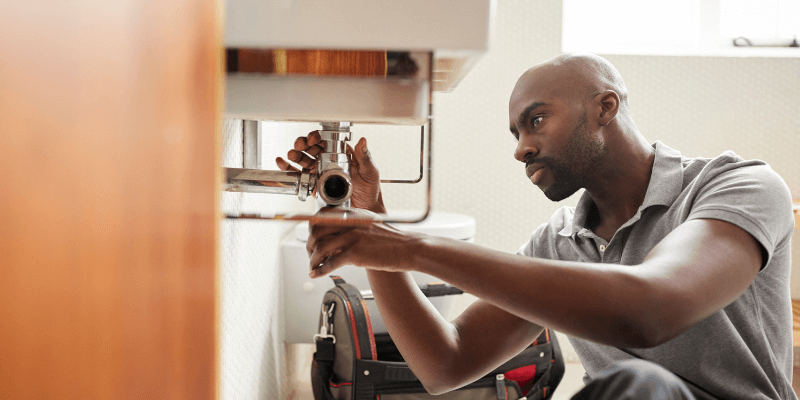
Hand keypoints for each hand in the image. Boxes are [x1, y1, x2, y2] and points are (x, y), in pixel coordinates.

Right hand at [275, 131, 384, 212]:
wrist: (366, 209)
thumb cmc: (370, 189)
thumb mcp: (370, 171)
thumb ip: (365, 157)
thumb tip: (363, 141)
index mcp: (341, 154)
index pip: (326, 141)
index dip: (317, 137)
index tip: (314, 139)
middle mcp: (328, 161)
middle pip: (311, 148)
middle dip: (303, 144)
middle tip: (300, 145)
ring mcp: (320, 173)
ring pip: (303, 160)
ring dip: (295, 155)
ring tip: (291, 154)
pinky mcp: (314, 185)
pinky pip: (299, 176)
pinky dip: (289, 169)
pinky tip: (282, 163)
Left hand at [307, 207, 425, 276]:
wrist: (409, 248)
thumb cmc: (392, 240)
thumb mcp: (370, 225)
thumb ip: (353, 226)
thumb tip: (335, 236)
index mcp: (352, 214)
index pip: (322, 215)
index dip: (312, 228)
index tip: (310, 237)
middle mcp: (349, 223)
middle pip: (316, 230)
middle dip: (309, 244)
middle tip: (310, 253)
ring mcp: (351, 237)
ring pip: (320, 247)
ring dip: (312, 259)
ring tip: (313, 266)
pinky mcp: (355, 253)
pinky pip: (330, 262)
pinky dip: (320, 270)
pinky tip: (317, 274)